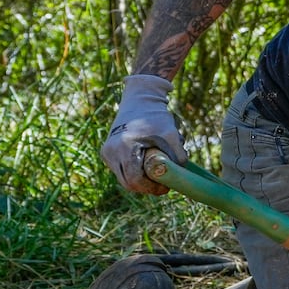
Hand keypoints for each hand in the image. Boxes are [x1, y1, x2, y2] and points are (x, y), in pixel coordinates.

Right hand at [101, 74, 185, 193]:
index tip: (166, 188)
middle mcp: (111, 151)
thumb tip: (181, 177)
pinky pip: (121, 170)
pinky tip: (146, 165)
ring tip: (156, 175)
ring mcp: (107, 151)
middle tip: (163, 186)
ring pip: (123, 178)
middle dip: (146, 187)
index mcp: (124, 147)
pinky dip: (133, 172)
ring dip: (140, 180)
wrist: (140, 100)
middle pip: (128, 183)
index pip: (135, 180)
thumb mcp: (172, 135)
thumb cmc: (156, 117)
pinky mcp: (107, 151)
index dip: (151, 188)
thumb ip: (179, 157)